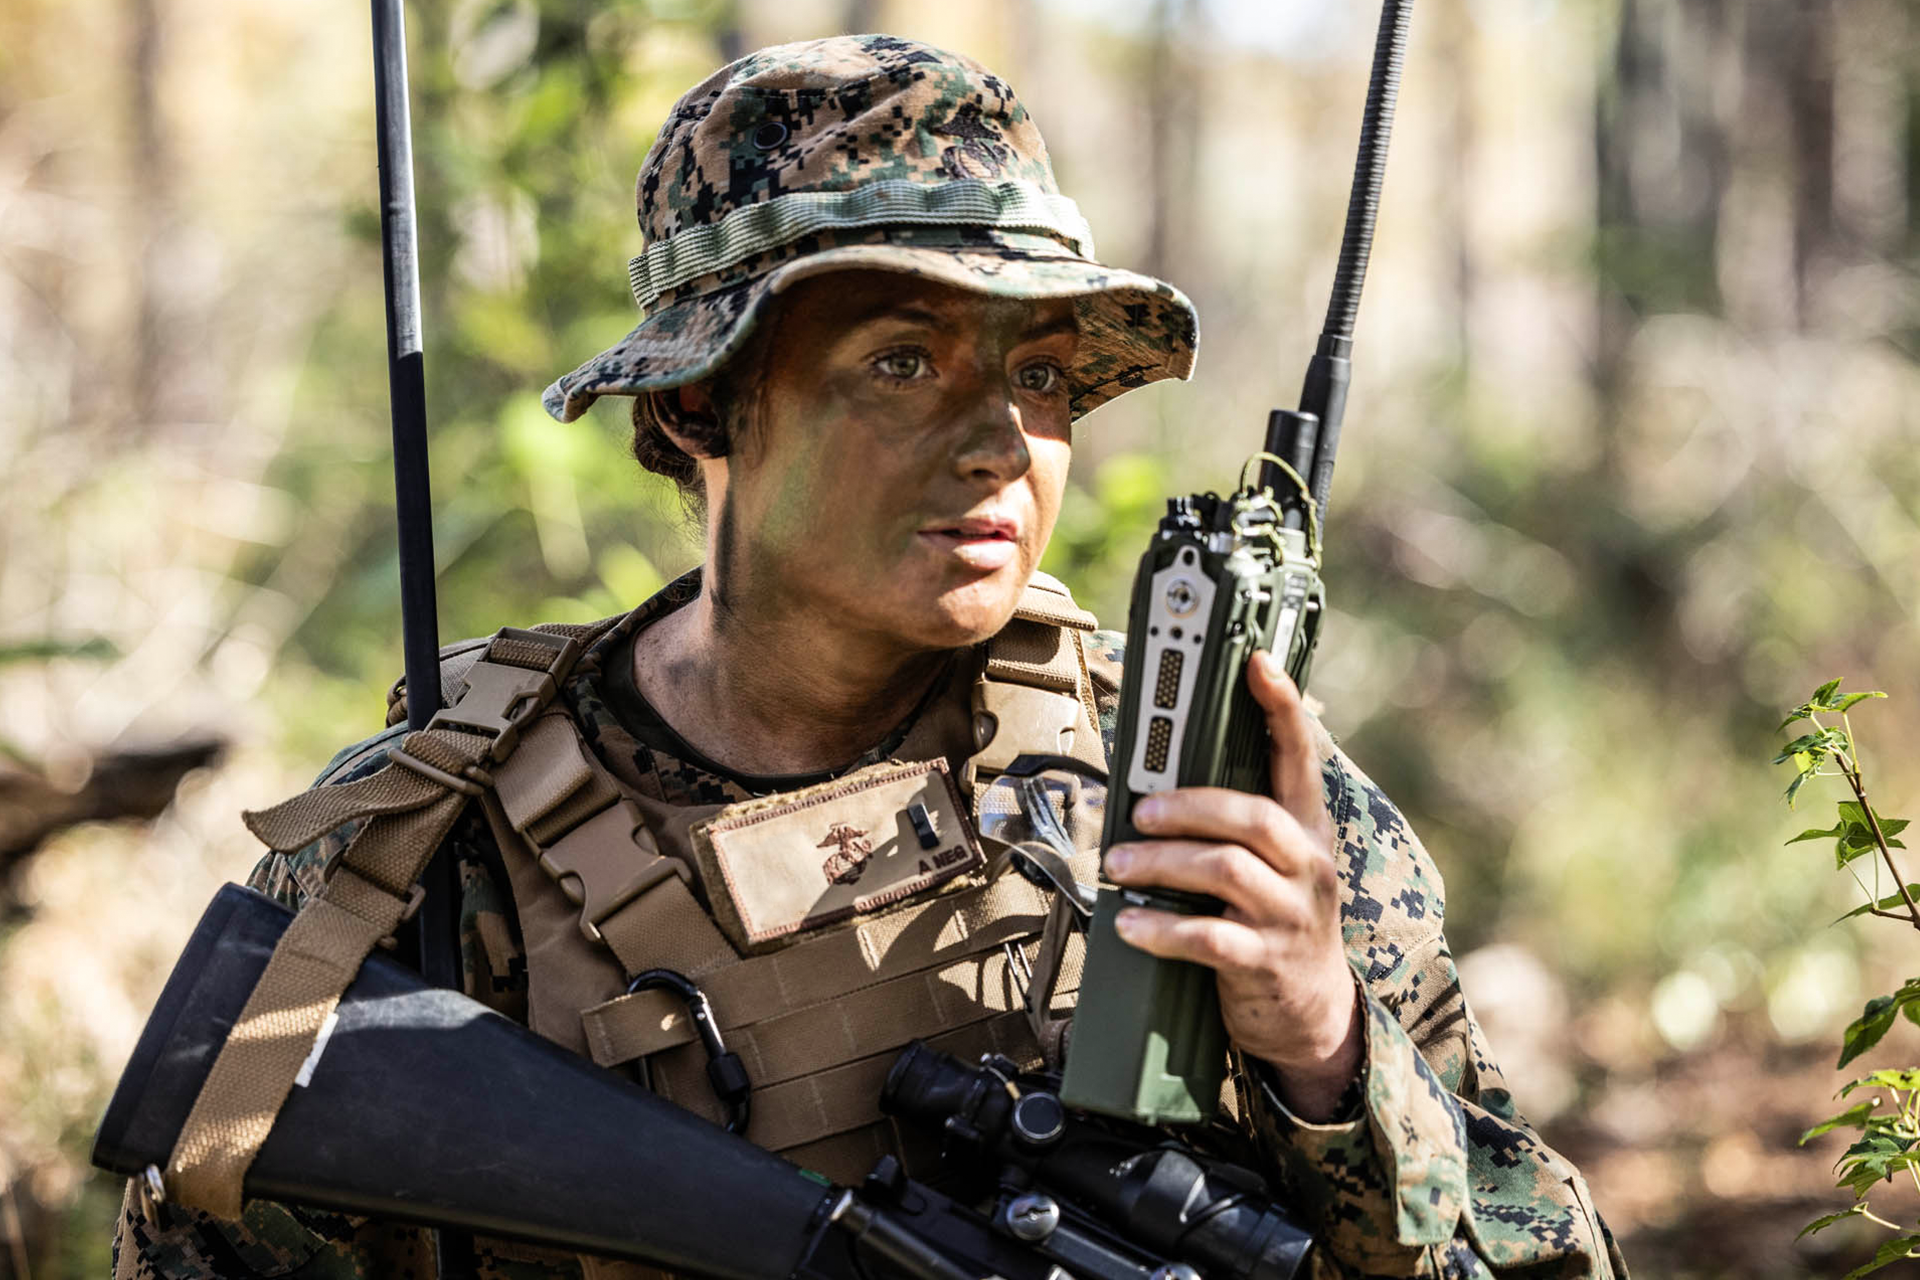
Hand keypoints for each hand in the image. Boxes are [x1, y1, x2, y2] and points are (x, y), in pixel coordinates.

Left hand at [1103, 650, 1362, 1120]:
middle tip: (1138, 811)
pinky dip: (1161, 929)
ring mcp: (1289, 915)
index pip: (1299, 757)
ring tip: (1119, 863)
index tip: (1258, 662)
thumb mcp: (1273, 867)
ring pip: (1226, 871)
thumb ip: (1235, 825)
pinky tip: (1128, 924)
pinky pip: (1209, 939)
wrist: (1313, 1016)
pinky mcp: (1265, 963)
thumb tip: (1157, 780)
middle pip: (1253, 815)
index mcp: (1305, 830)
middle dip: (1189, 805)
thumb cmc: (1274, 923)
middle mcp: (1306, 866)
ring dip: (1163, 861)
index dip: (1281, 707)